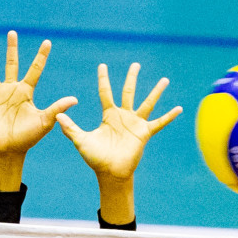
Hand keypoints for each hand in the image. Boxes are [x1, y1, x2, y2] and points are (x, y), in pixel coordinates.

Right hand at [0, 31, 75, 158]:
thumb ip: (57, 108)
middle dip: (12, 49)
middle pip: (12, 64)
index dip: (41, 56)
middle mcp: (11, 89)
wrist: (9, 150)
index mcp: (26, 91)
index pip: (35, 69)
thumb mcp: (45, 121)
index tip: (47, 42)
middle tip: (12, 32)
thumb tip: (75, 99)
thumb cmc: (28, 137)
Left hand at [57, 62, 181, 182]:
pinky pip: (159, 123)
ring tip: (165, 79)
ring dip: (156, 91)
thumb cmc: (95, 158)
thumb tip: (58, 116)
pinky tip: (179, 108)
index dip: (103, 79)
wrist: (110, 172)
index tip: (102, 65)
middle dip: (131, 78)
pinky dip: (169, 116)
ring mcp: (135, 124)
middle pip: (128, 92)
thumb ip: (71, 128)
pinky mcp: (144, 133)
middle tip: (135, 64)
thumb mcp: (81, 141)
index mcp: (108, 115)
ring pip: (147, 103)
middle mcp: (123, 116)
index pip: (105, 92)